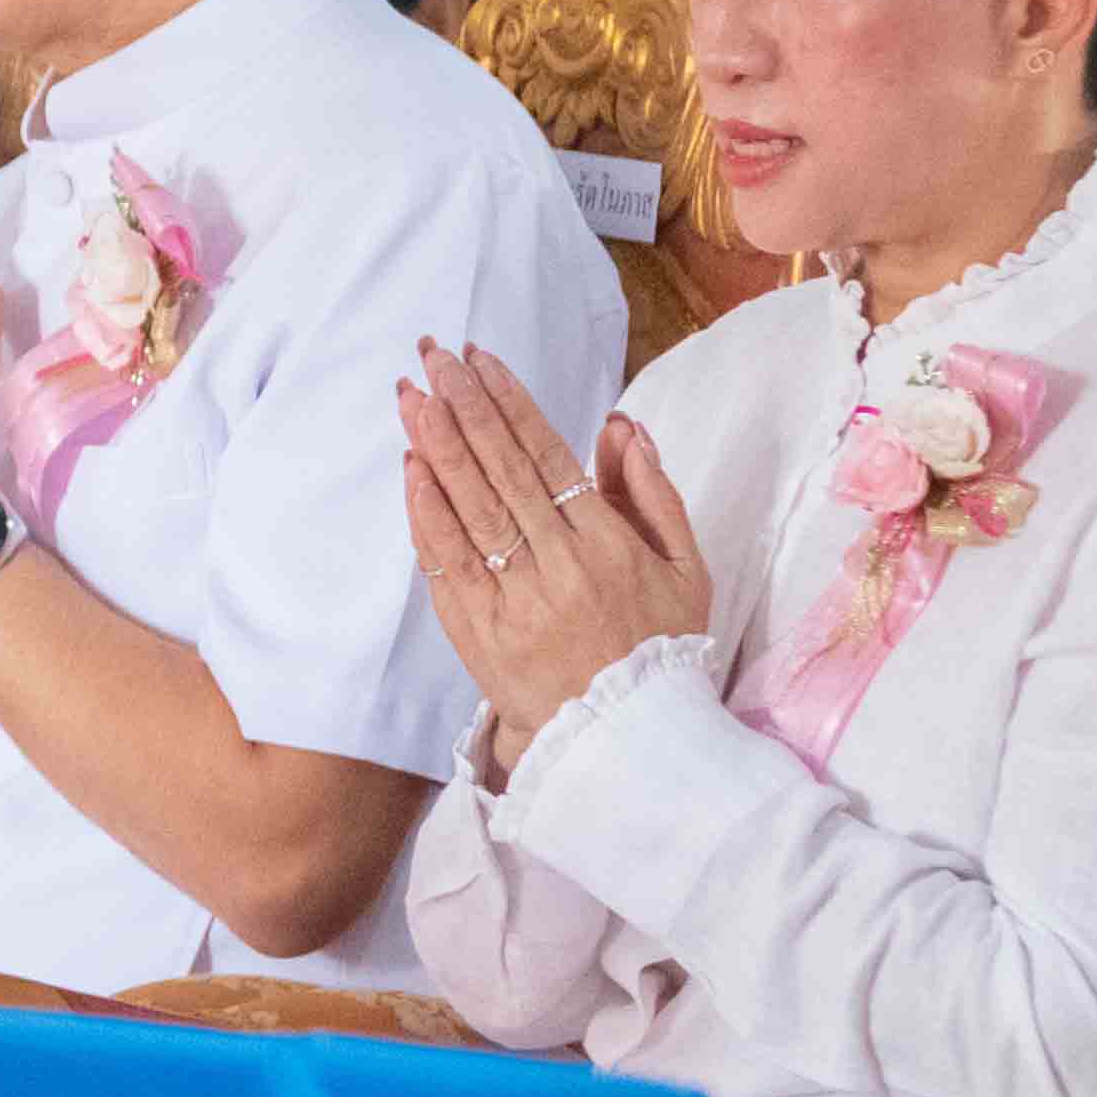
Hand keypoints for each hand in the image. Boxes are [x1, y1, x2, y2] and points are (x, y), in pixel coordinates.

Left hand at [395, 342, 709, 769]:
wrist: (622, 741)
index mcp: (609, 545)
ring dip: (435, 445)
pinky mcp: (479, 633)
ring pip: (468, 509)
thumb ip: (653, 494)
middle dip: (463, 405)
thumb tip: (622, 425)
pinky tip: (412, 469)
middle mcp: (558, 567)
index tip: (480, 359)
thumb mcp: (686, 569)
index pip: (548, 457)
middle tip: (432, 355)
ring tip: (411, 395)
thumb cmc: (659, 647)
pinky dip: (427, 513)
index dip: (510, 404)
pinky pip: (446, 563)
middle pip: (500, 471)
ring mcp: (514, 601)